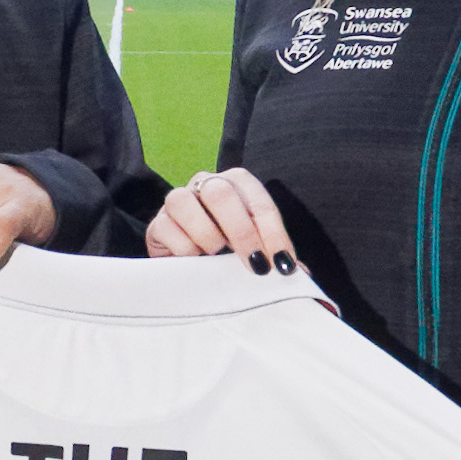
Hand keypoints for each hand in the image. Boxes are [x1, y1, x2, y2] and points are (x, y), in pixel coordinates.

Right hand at [145, 165, 294, 265]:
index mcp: (239, 185)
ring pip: (186, 201)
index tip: (283, 265)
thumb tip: (302, 275)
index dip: (274, 234)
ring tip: (217, 257)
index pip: (259, 202)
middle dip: (242, 233)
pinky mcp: (158, 223)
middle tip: (255, 266)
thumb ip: (277, 258)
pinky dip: (185, 248)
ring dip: (207, 235)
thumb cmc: (229, 254)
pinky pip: (168, 228)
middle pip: (221, 193)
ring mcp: (179, 200)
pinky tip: (195, 262)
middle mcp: (208, 184)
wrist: (188, 266)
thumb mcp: (256, 253)